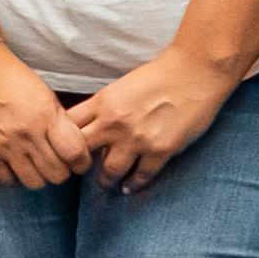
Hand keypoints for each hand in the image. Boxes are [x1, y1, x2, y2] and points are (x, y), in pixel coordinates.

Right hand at [0, 40, 85, 193]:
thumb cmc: (13, 79)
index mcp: (46, 115)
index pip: (74, 154)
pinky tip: (13, 162)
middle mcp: (26, 133)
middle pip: (57, 174)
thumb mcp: (45, 95)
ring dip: (39, 175)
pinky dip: (13, 175)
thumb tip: (73, 152)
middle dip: (61, 170)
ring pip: (34, 182)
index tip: (78, 162)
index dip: (81, 163)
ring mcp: (3, 144)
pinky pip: (7, 179)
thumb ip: (60, 124)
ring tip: (34, 163)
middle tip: (56, 162)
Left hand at [60, 45, 235, 191]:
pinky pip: (140, 176)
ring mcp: (137, 139)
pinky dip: (133, 184)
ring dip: (105, 180)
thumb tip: (92, 127)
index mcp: (103, 102)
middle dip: (78, 163)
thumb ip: (105, 106)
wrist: (195, 71)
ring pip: (109, 171)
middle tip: (81, 171)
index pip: (69, 127)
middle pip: (82, 152)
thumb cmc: (160, 74)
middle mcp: (115, 122)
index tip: (65, 148)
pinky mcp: (160, 150)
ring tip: (106, 183)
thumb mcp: (122, 85)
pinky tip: (129, 186)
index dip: (63, 139)